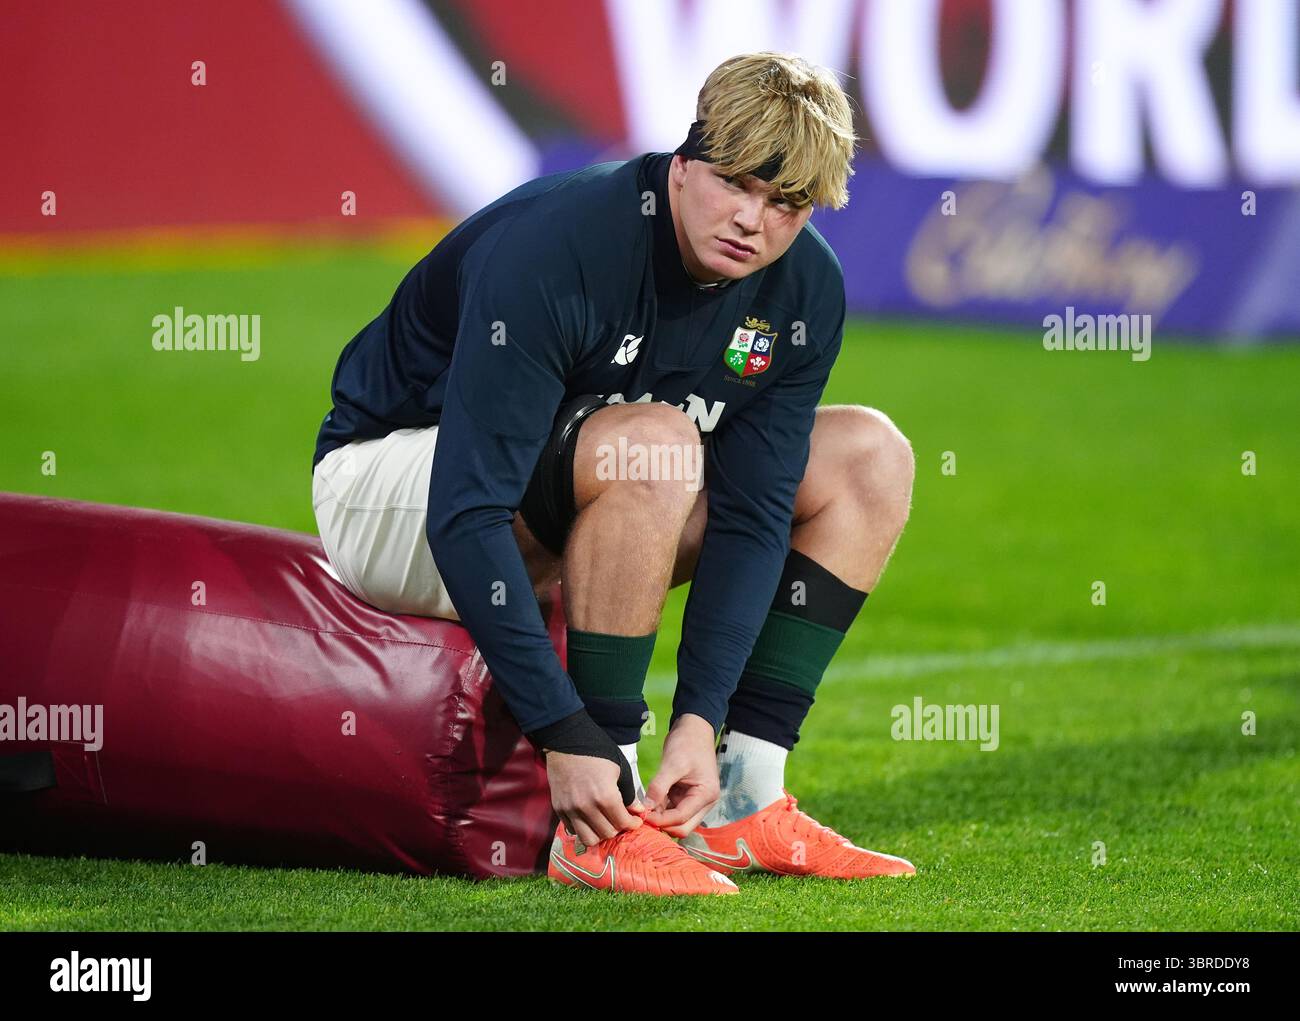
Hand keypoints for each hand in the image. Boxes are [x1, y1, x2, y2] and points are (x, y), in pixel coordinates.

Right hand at [544, 750, 644, 846]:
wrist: (565, 742)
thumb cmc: (597, 752)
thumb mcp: (619, 769)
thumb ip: (629, 793)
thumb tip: (637, 810)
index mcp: (605, 796)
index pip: (623, 823)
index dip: (633, 823)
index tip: (635, 820)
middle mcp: (587, 808)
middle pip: (607, 834)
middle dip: (618, 828)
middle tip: (621, 819)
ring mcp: (571, 810)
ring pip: (589, 839)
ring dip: (600, 834)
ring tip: (604, 823)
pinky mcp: (559, 810)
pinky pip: (573, 830)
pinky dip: (584, 829)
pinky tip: (590, 818)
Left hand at [642, 713, 718, 836]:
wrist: (693, 728)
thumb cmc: (687, 743)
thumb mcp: (672, 764)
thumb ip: (659, 786)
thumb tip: (645, 808)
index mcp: (706, 795)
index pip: (681, 818)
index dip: (660, 820)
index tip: (642, 817)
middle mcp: (703, 802)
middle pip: (682, 827)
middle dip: (662, 824)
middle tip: (642, 818)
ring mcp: (695, 800)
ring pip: (676, 821)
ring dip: (660, 818)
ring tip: (642, 812)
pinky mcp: (686, 796)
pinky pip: (672, 810)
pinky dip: (660, 810)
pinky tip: (647, 804)